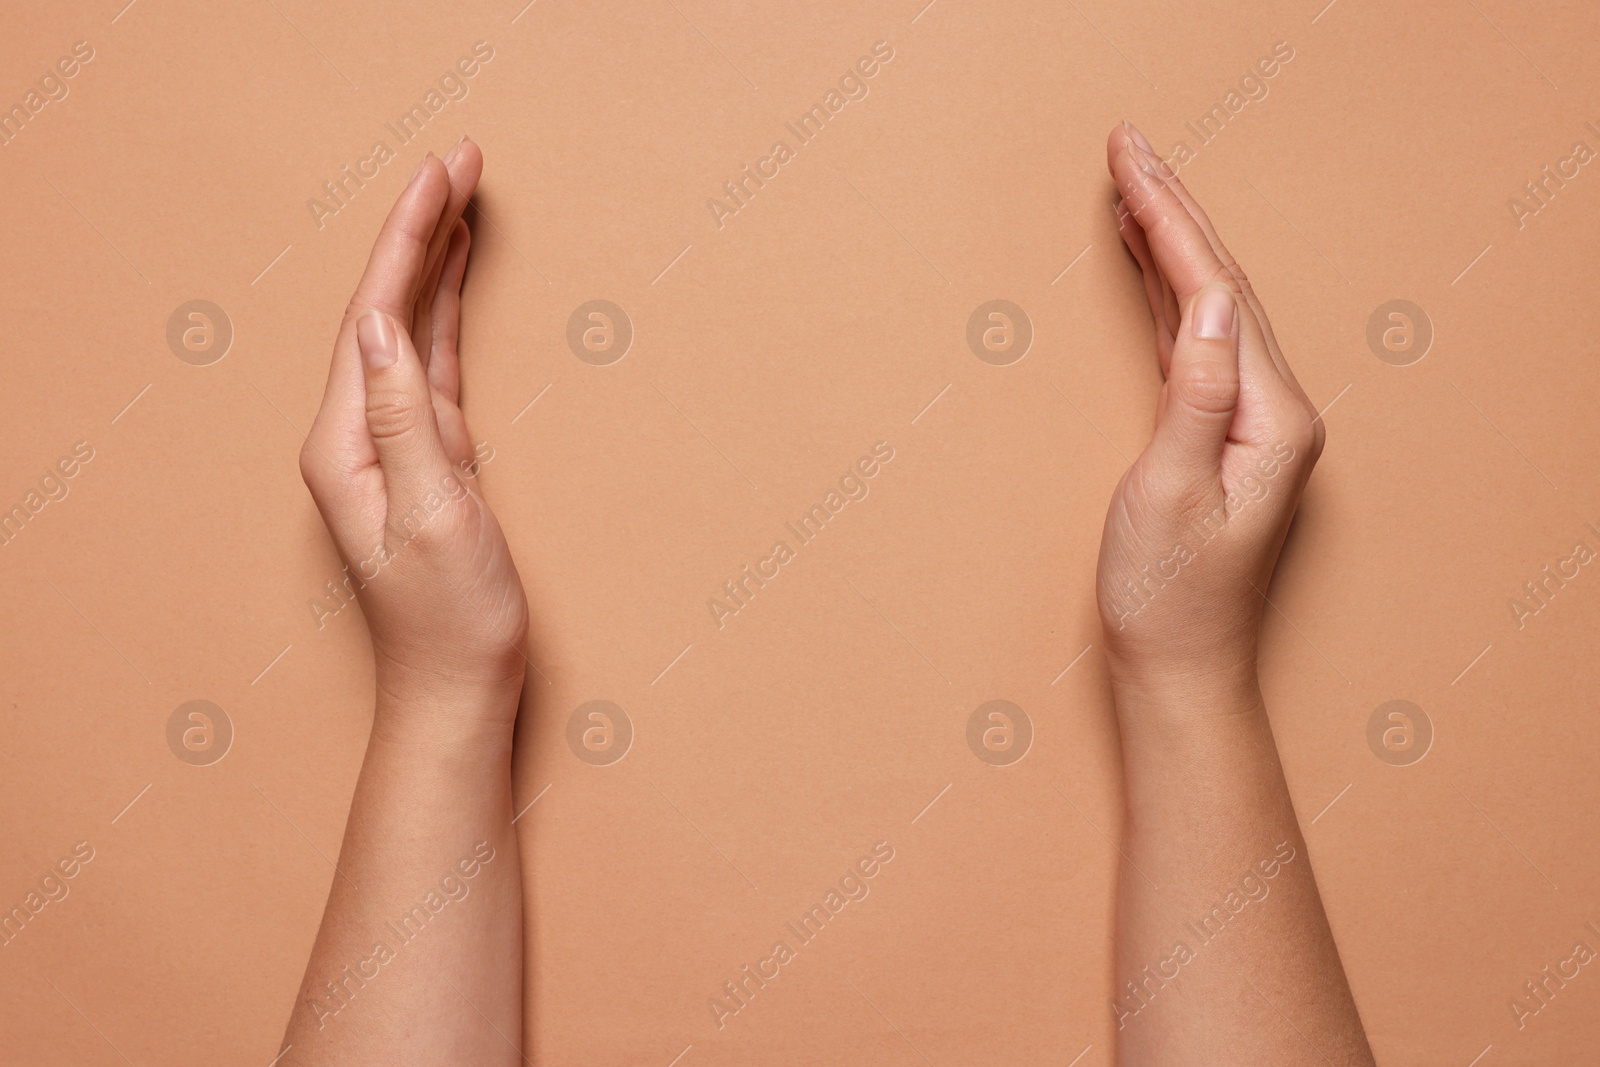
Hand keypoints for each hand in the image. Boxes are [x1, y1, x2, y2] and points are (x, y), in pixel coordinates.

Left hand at [299, 138, 529, 713]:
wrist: (457, 689)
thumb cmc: (450, 620)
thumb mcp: (434, 515)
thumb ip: (404, 419)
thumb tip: (378, 325)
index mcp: (347, 443)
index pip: (371, 315)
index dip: (408, 238)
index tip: (444, 173)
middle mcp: (358, 434)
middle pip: (384, 307)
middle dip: (421, 230)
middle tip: (463, 158)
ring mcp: (392, 445)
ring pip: (407, 330)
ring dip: (433, 262)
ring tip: (461, 198)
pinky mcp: (428, 459)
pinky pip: (430, 367)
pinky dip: (444, 317)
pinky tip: (454, 283)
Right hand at [1096, 122, 1323, 690]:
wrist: (1180, 668)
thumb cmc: (1170, 597)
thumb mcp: (1172, 494)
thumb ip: (1197, 394)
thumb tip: (1214, 301)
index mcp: (1273, 418)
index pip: (1218, 292)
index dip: (1169, 221)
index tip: (1128, 160)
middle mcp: (1275, 410)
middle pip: (1222, 284)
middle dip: (1171, 210)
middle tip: (1126, 144)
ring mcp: (1252, 421)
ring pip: (1210, 306)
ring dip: (1168, 244)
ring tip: (1131, 186)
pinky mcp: (1222, 435)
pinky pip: (1196, 343)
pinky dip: (1167, 295)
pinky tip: (1147, 267)